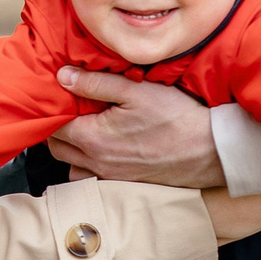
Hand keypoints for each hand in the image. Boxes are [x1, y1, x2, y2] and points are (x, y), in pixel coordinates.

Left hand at [47, 68, 221, 187]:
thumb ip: (95, 83)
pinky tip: (101, 147)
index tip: (57, 94)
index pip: (53, 125)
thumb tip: (63, 76)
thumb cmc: (176, 119)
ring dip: (70, 148)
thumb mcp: (135, 91)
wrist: (209, 151)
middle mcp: (96, 163)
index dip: (51, 108)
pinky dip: (86, 164)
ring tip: (83, 127)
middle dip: (56, 127)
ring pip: (71, 165)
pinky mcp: (123, 183)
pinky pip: (90, 177)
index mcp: (93, 139)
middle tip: (69, 107)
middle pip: (56, 147)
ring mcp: (110, 176)